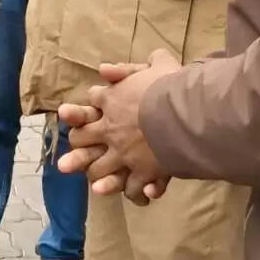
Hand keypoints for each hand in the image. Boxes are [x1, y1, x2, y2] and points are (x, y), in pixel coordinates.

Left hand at [57, 50, 182, 204]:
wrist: (187, 113)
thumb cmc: (171, 86)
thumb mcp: (157, 64)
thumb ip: (131, 66)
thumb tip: (104, 69)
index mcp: (112, 100)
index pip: (90, 103)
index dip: (86, 108)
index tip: (82, 113)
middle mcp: (110, 128)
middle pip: (82, 138)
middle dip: (77, 146)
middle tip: (72, 155)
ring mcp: (123, 153)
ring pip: (98, 169)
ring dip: (97, 176)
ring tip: (97, 185)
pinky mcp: (141, 172)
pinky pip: (130, 187)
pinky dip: (132, 192)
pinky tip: (136, 195)